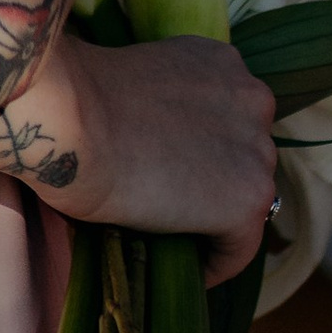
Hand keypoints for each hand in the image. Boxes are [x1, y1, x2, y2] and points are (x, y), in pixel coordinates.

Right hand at [0, 33, 276, 285]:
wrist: (74, 120)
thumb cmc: (79, 101)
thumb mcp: (139, 82)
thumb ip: (168, 106)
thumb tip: (159, 144)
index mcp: (222, 61)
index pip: (229, 121)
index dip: (203, 154)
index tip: (175, 178)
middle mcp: (251, 96)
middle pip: (243, 157)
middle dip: (212, 182)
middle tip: (171, 209)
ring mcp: (257, 148)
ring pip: (243, 200)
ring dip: (213, 220)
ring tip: (174, 240)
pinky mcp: (249, 198)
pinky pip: (239, 247)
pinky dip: (215, 264)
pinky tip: (185, 271)